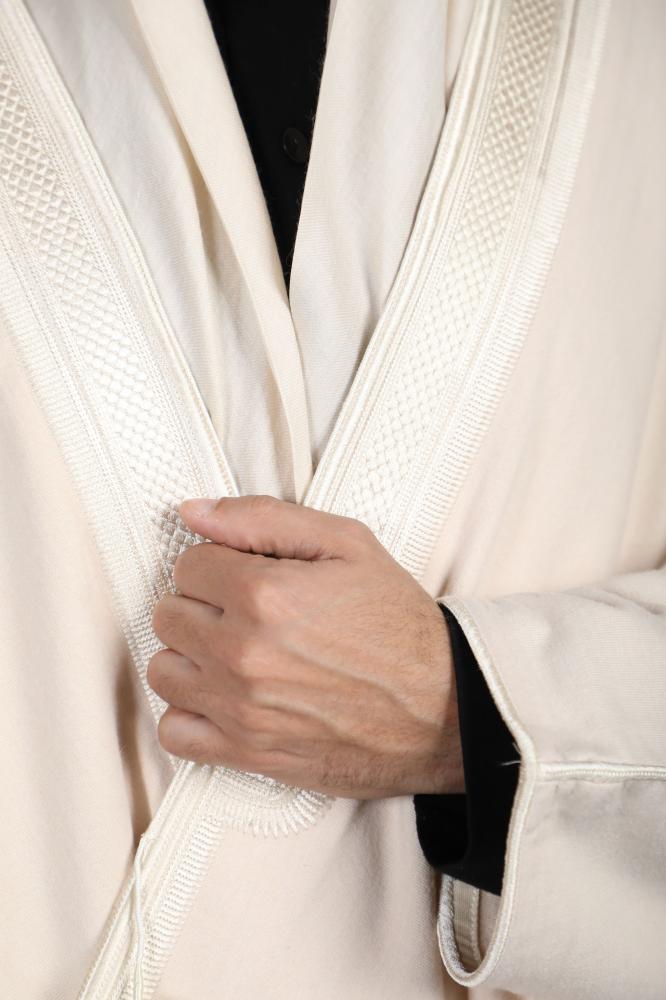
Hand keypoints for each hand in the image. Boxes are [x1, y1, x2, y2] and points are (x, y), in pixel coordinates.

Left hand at [148, 496, 463, 797]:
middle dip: (203, 605)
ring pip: (163, 670)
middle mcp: (243, 652)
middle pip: (169, 615)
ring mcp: (240, 707)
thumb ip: (264, 519)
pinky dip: (190, 714)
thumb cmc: (400, 627)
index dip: (219, 564)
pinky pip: (174, 732)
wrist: (441, 709)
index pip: (188, 564)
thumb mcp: (348, 544)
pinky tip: (222, 697)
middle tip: (245, 611)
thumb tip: (196, 512)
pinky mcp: (246, 752)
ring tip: (232, 652)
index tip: (246, 576)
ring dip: (191, 657)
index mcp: (265, 594)